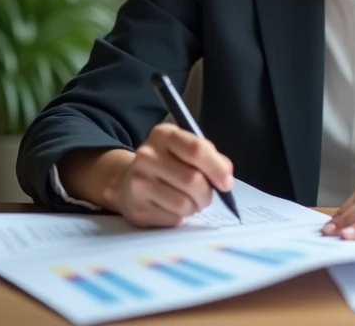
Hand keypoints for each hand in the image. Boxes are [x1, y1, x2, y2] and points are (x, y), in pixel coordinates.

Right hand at [110, 123, 233, 227]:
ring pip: (184, 203)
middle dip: (207, 193)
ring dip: (194, 207)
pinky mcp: (137, 208)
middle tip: (205, 196)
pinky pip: (172, 219)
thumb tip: (226, 180)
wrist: (127, 181)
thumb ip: (211, 158)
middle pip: (193, 180)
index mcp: (163, 135)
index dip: (217, 169)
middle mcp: (147, 155)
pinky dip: (179, 217)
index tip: (227, 183)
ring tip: (188, 201)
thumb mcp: (186, 150)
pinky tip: (171, 208)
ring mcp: (138, 182)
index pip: (196, 150)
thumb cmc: (168, 164)